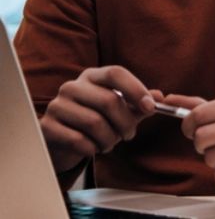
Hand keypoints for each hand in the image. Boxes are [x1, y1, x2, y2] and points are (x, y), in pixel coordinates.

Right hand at [39, 66, 159, 172]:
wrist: (63, 141)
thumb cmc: (97, 120)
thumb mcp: (121, 110)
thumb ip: (140, 104)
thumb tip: (159, 97)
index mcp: (93, 76)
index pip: (116, 73)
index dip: (136, 89)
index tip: (151, 108)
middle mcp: (73, 86)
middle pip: (109, 101)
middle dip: (126, 123)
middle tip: (129, 134)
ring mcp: (57, 105)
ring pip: (95, 123)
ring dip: (110, 139)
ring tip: (110, 143)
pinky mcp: (47, 126)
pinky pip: (78, 140)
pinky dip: (93, 149)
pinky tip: (94, 149)